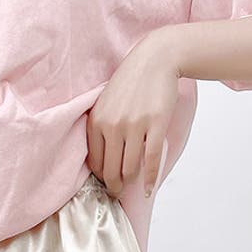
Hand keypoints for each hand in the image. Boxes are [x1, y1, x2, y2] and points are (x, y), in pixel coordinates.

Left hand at [86, 29, 180, 199]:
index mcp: (97, 122)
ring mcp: (134, 126)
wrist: (156, 59)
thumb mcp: (105, 103)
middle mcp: (113, 126)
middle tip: (118, 191)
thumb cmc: (131, 82)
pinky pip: (150, 160)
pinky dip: (150, 179)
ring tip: (132, 186)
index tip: (107, 182)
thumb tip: (102, 162)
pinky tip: (149, 188)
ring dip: (131, 183)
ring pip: (129, 169)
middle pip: (111, 170)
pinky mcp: (155, 125)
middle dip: (115, 186)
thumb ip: (101, 128)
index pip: (95, 163)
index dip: (101, 178)